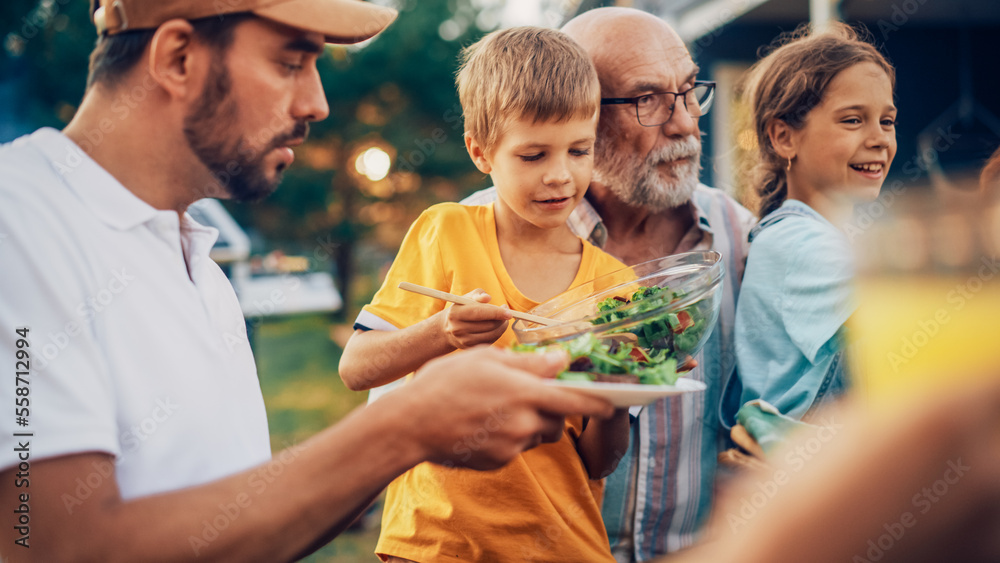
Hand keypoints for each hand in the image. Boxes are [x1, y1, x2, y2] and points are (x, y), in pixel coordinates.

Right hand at [402, 346, 613, 470]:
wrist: (409, 424)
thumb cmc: (444, 382)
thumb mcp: (485, 359)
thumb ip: (527, 362)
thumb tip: (560, 361)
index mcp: (523, 392)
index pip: (574, 399)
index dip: (598, 401)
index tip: (613, 400)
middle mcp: (522, 421)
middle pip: (558, 419)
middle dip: (555, 409)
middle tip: (533, 396)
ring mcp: (511, 445)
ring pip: (537, 433)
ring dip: (530, 422)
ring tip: (498, 407)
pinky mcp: (498, 461)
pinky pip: (516, 447)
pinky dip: (508, 436)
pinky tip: (482, 423)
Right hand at [438, 289, 510, 348]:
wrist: (448, 328)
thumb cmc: (462, 309)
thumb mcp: (467, 298)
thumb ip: (478, 295)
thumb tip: (487, 298)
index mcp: (455, 313)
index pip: (479, 313)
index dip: (496, 312)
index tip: (509, 312)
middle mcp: (458, 329)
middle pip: (488, 325)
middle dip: (502, 319)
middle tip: (507, 313)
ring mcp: (463, 340)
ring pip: (491, 334)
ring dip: (501, 327)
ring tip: (502, 320)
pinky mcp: (469, 348)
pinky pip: (489, 341)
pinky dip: (496, 334)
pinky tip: (496, 328)